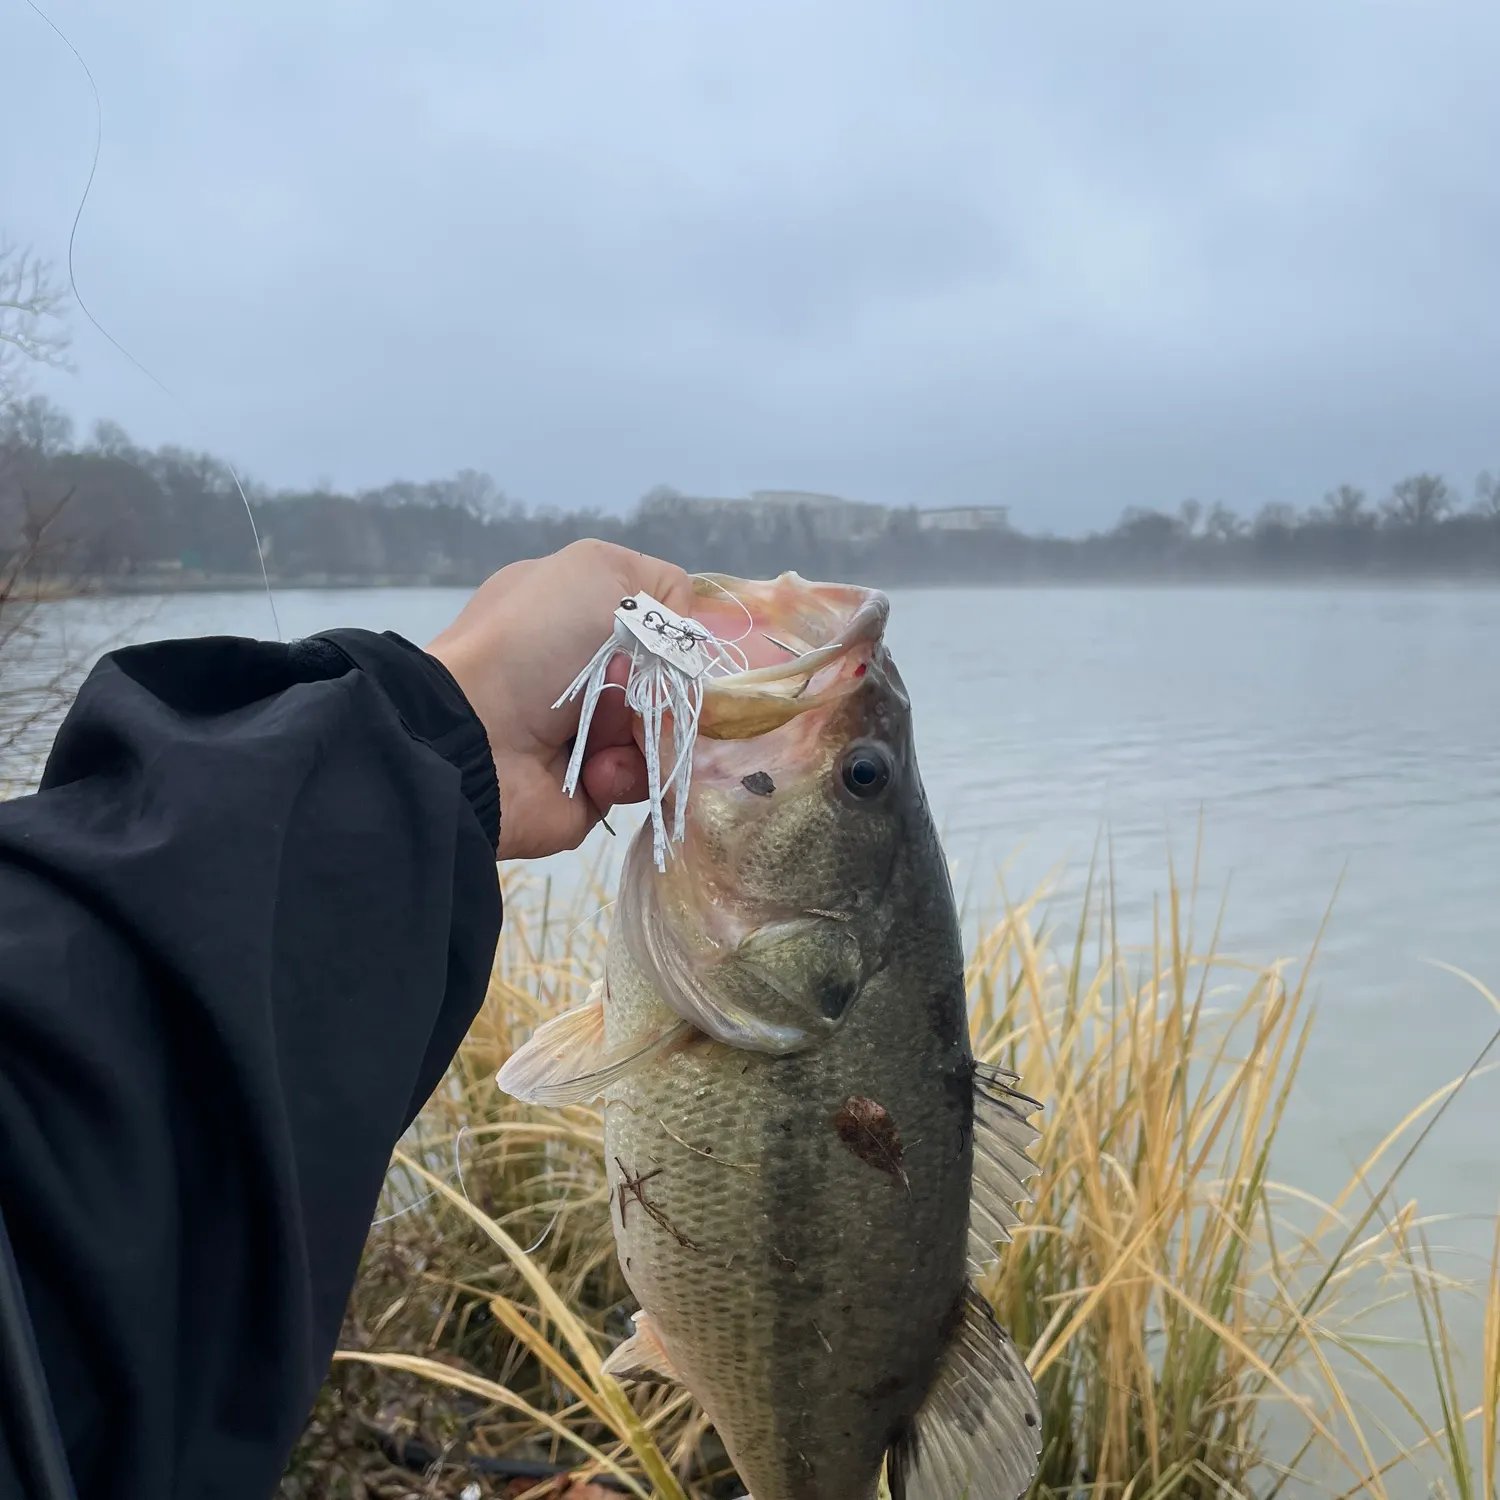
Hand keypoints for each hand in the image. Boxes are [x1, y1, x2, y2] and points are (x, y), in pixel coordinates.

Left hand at [427, 539, 693, 859]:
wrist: (475, 739)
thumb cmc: (534, 643)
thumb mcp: (597, 568)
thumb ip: (660, 585)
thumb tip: (680, 633)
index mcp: (576, 613)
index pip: (655, 622)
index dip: (674, 635)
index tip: (674, 642)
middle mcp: (582, 671)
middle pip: (668, 681)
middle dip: (662, 687)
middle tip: (632, 688)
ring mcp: (588, 729)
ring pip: (663, 731)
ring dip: (642, 730)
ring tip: (603, 735)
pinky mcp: (593, 784)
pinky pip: (642, 778)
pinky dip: (625, 771)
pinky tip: (596, 769)